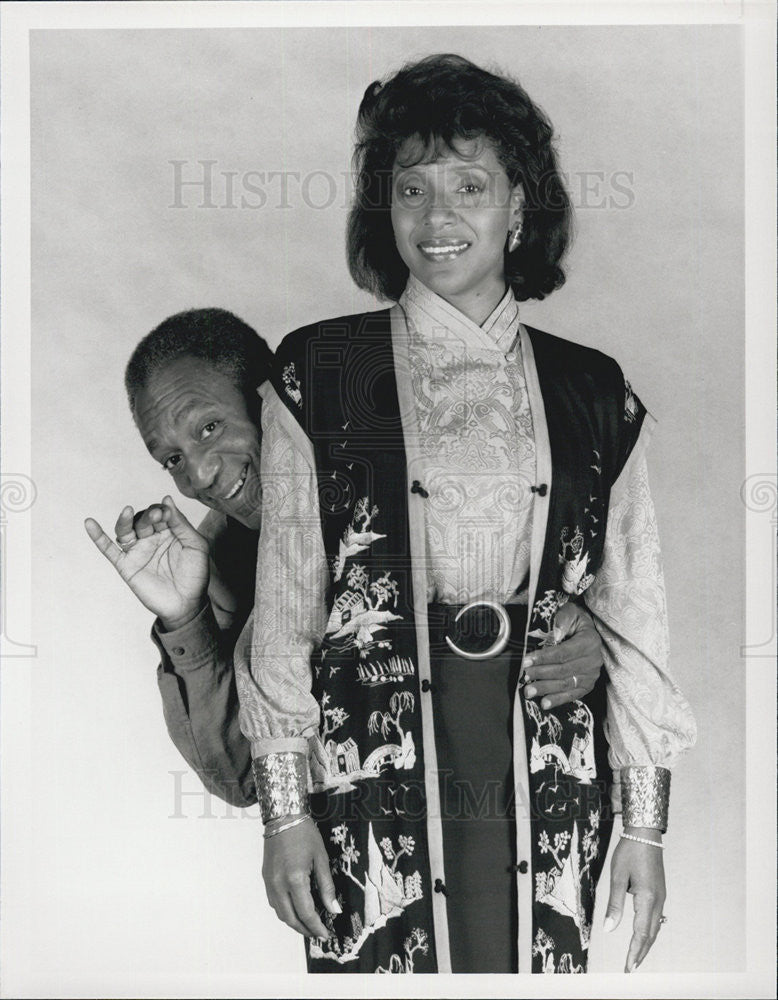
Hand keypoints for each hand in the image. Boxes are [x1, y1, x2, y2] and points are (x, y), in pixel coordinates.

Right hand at [84, 495, 209, 629]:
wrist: (187, 603)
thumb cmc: (195, 574)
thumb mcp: (196, 545)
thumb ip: (181, 524)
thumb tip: (166, 499)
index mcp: (168, 531)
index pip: (160, 513)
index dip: (162, 511)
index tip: (167, 513)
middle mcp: (151, 538)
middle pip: (143, 520)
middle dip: (149, 516)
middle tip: (157, 515)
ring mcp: (137, 551)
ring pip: (125, 530)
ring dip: (126, 520)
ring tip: (128, 511)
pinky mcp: (126, 565)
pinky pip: (109, 550)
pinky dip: (98, 537)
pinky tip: (90, 523)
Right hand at [262, 816, 340, 937]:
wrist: (283, 816)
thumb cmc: (305, 834)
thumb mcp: (321, 858)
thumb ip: (327, 886)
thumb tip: (334, 909)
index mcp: (294, 879)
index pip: (306, 913)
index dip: (317, 927)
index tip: (326, 934)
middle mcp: (278, 885)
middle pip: (290, 918)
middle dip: (305, 930)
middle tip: (318, 933)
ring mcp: (269, 882)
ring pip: (280, 913)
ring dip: (294, 922)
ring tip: (308, 924)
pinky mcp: (265, 878)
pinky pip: (274, 903)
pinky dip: (285, 911)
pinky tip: (295, 909)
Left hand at [523, 601, 603, 708]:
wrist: (590, 632)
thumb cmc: (576, 622)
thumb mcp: (572, 612)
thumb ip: (563, 619)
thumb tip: (556, 632)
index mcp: (589, 641)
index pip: (563, 652)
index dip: (544, 658)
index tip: (526, 661)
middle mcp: (593, 660)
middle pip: (563, 670)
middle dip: (541, 674)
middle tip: (524, 677)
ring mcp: (591, 675)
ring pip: (566, 684)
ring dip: (546, 689)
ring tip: (529, 691)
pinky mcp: (588, 685)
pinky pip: (572, 695)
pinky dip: (558, 700)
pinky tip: (544, 703)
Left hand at [604, 829, 666, 971]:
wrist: (645, 834)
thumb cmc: (629, 852)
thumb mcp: (617, 876)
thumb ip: (614, 904)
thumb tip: (609, 929)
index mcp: (647, 898)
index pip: (641, 933)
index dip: (633, 951)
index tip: (627, 967)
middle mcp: (658, 901)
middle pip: (650, 934)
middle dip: (640, 952)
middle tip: (630, 968)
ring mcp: (661, 897)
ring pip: (655, 927)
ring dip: (646, 944)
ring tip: (635, 957)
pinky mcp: (660, 892)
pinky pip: (656, 918)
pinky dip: (649, 931)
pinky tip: (643, 936)